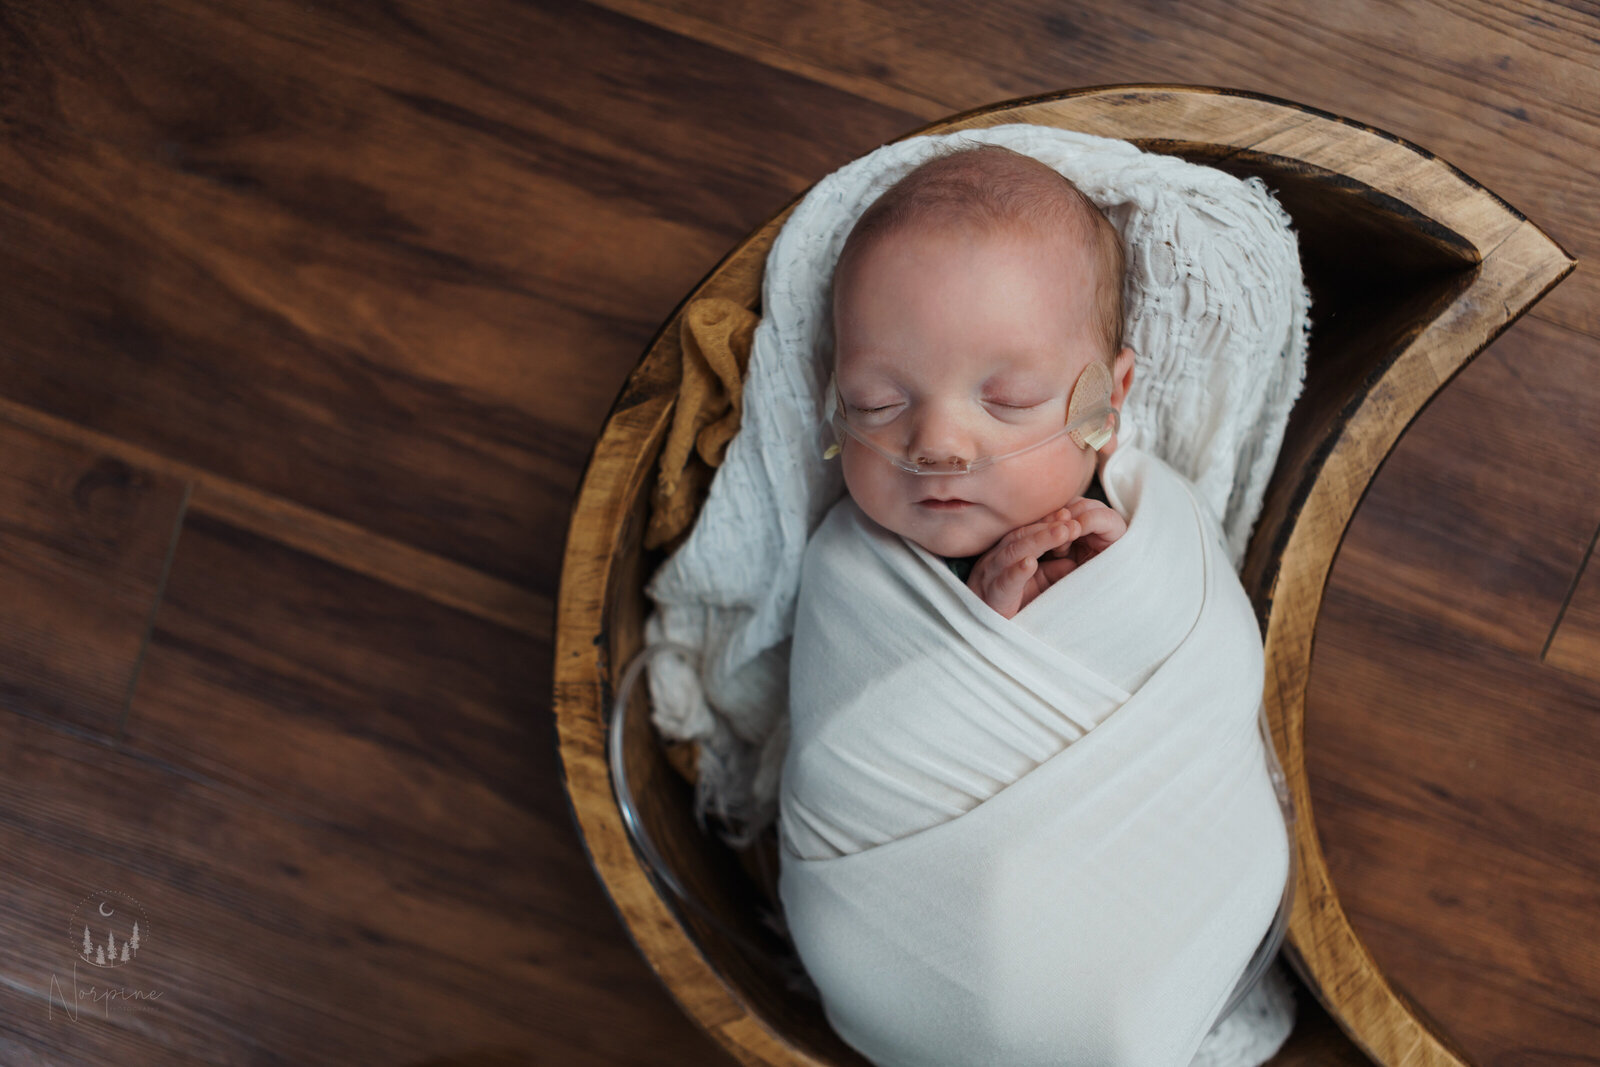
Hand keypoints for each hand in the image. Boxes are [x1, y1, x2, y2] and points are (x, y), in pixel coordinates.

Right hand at [965, 499, 1127, 617]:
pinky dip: (1016, 572)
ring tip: (1062, 532)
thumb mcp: (1038, 585)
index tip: (1069, 514)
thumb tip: (1076, 559)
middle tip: (1073, 522)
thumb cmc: (1010, 607)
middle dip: (1047, 527)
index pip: (1027, 531)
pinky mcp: (990, 598)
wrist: (986, 637)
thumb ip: (1055, 571)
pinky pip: (1003, 582)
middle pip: (1020, 536)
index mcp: (1005, 554)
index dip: (1047, 521)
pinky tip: (1030, 563)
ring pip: (1012, 552)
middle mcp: (994, 560)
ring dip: (1039, 541)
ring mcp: (989, 577)